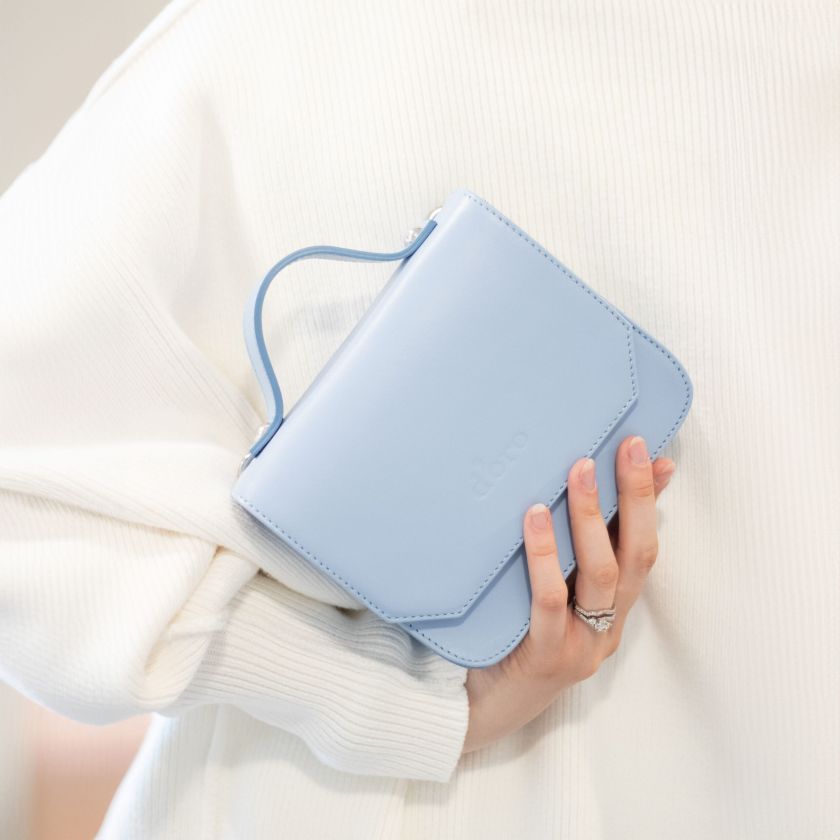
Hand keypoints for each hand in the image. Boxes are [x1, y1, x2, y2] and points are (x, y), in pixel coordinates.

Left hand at [462, 435, 675, 753]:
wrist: (477, 708)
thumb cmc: (511, 641)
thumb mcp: (549, 594)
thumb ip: (566, 554)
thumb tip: (574, 496)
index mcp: (613, 611)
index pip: (643, 547)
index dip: (651, 502)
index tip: (655, 455)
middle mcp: (607, 627)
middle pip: (635, 556)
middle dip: (636, 497)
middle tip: (627, 447)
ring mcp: (582, 644)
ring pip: (601, 574)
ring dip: (593, 518)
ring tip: (581, 469)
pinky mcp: (548, 656)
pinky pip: (551, 600)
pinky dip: (546, 555)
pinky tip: (535, 516)